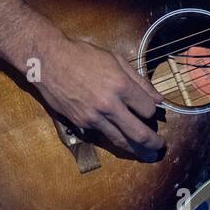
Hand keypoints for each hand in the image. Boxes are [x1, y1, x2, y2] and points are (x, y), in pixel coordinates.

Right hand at [31, 34, 166, 161]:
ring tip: (146, 153)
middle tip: (160, 146)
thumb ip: (139, 81)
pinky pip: (102, 135)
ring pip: (120, 140)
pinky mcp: (80, 123)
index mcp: (120, 86)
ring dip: (136, 150)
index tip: (152, 111)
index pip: (147, 110)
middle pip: (138, 133)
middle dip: (153, 142)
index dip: (153, 112)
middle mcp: (109, 105)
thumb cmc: (84, 56)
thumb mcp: (116, 60)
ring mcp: (93, 117)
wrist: (49, 61)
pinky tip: (122, 140)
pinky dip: (114, 138)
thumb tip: (158, 99)